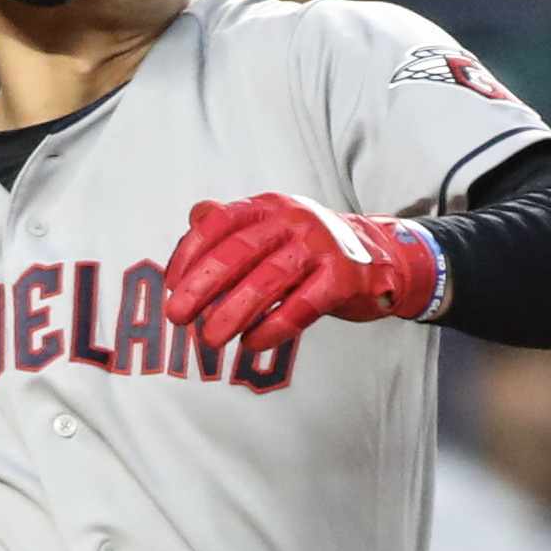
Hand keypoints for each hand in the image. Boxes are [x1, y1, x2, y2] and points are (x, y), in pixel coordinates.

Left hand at [159, 192, 442, 360]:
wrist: (380, 258)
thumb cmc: (310, 249)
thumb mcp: (271, 228)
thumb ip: (232, 224)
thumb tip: (194, 215)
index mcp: (269, 205)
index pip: (218, 224)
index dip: (189, 255)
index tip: (170, 286)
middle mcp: (294, 219)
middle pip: (238, 253)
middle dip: (201, 287)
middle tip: (178, 317)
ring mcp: (322, 246)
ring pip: (267, 282)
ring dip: (232, 314)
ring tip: (211, 340)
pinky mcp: (345, 277)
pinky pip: (302, 306)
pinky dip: (273, 328)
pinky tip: (252, 344)